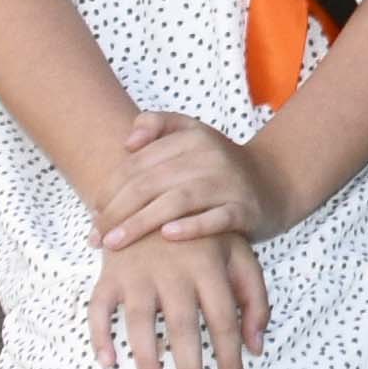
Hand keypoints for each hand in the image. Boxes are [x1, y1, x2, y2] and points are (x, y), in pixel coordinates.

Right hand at [88, 231, 269, 368]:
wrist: (155, 189)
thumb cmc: (205, 232)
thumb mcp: (240, 252)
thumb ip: (254, 297)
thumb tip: (257, 346)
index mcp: (210, 268)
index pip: (224, 324)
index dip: (231, 363)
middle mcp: (174, 272)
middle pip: (184, 332)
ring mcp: (138, 272)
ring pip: (139, 326)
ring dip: (147, 364)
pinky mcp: (110, 273)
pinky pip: (98, 309)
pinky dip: (100, 336)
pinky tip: (110, 363)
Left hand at [92, 110, 278, 250]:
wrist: (274, 182)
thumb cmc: (219, 166)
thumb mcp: (193, 135)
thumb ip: (159, 125)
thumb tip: (128, 141)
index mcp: (192, 136)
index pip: (138, 163)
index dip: (109, 188)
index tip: (93, 212)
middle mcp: (211, 155)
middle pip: (151, 183)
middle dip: (116, 211)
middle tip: (95, 236)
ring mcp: (229, 182)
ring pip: (177, 201)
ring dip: (140, 223)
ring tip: (113, 243)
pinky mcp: (245, 209)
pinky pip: (215, 217)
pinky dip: (191, 226)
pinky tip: (167, 236)